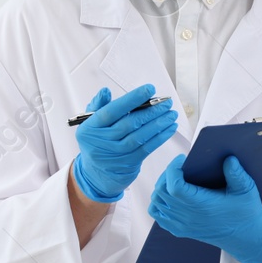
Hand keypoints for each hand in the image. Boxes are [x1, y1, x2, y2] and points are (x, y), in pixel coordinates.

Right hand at [71, 85, 177, 202]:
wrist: (96, 172)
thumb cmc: (96, 140)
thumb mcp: (90, 123)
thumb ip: (98, 105)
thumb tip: (105, 91)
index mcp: (90, 127)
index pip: (112, 111)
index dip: (131, 99)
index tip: (149, 89)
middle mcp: (102, 141)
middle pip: (129, 123)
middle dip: (151, 111)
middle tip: (166, 102)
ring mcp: (116, 154)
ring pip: (140, 136)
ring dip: (159, 124)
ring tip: (171, 114)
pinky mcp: (128, 163)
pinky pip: (147, 148)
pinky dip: (160, 137)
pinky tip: (170, 128)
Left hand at [148, 155, 261, 262]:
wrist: (246, 239)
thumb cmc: (246, 213)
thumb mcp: (246, 190)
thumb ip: (237, 173)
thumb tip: (228, 158)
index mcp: (202, 205)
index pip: (174, 186)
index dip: (173, 169)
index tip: (182, 159)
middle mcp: (189, 217)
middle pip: (162, 192)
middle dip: (167, 174)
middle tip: (180, 167)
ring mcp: (182, 225)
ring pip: (156, 202)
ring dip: (161, 188)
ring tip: (175, 179)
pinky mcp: (180, 230)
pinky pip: (158, 215)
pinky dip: (159, 202)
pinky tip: (171, 196)